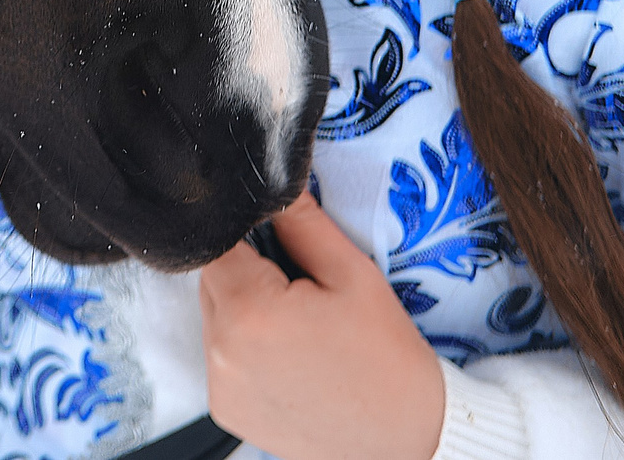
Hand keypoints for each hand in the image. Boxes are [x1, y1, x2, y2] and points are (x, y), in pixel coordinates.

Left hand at [200, 192, 443, 459]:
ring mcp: (221, 386)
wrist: (409, 437)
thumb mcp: (353, 275)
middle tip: (302, 291)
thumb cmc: (387, 359)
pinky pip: (223, 358)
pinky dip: (246, 350)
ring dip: (245, 311)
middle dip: (249, 273)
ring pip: (215, 318)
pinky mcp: (226, 410)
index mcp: (249, 311)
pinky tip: (290, 359)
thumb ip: (303, 223)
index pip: (218, 244)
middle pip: (213, 281)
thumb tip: (272, 189)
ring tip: (301, 329)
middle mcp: (222, 352)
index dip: (249, 236)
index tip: (280, 245)